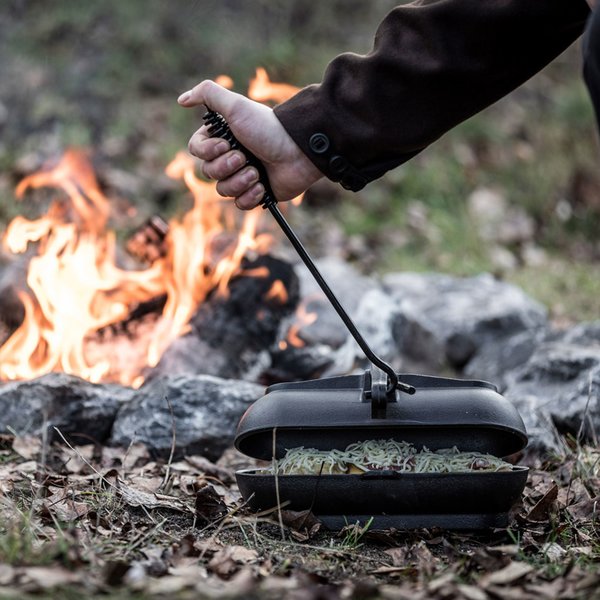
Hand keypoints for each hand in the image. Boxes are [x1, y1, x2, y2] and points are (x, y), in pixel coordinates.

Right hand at [178, 80, 322, 208]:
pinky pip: (239, 203)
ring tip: (257, 172)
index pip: (197, 150)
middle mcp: (230, 157)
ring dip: (239, 181)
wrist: (298, 152)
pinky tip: (262, 186)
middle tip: (246, 157)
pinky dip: (249, 196)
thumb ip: (208, 95)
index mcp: (223, 137)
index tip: (226, 144)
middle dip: (226, 167)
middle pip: (208, 172)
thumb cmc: (268, 128)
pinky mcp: (255, 193)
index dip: (208, 151)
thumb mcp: (237, 106)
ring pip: (222, 190)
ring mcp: (242, 176)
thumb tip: (181, 100)